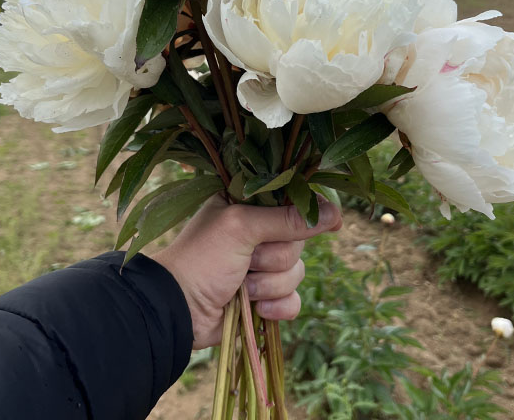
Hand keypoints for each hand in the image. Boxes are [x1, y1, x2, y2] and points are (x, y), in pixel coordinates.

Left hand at [151, 195, 341, 348]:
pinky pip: (293, 301)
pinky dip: (277, 307)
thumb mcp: (242, 227)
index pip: (292, 203)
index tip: (330, 221)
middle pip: (299, 241)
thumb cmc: (203, 258)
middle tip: (247, 259)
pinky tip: (257, 309)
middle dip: (274, 256)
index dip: (309, 213)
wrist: (178, 309)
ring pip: (297, 272)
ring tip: (242, 286)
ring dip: (269, 284)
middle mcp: (258, 233)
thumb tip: (336, 212)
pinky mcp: (264, 298)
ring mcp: (261, 267)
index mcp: (249, 207)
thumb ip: (287, 219)